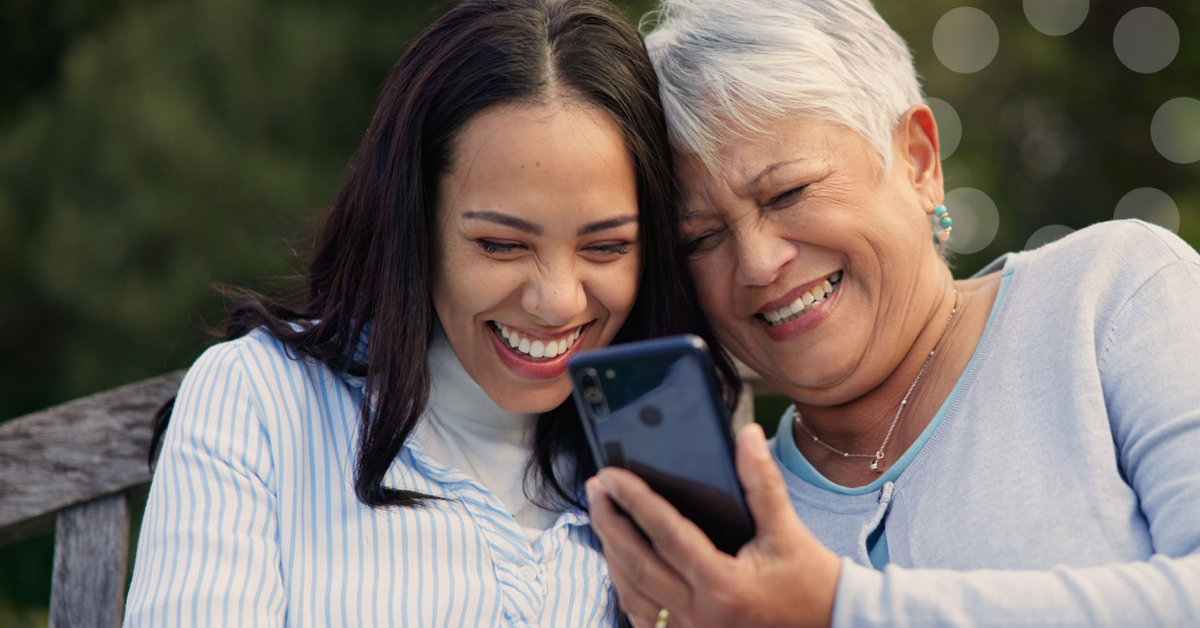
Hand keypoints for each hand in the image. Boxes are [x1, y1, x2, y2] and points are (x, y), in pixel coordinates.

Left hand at [586, 423, 840, 627]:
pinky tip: (618, 561)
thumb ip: (762, 480)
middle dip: (609, 522)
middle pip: (637, 563)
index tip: (611, 475)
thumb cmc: (811, 581)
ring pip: (633, 592)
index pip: (665, 533)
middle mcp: (702, 613)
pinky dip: (626, 586)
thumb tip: (747, 434)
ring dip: (611, 553)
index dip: (635, 500)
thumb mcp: (788, 529)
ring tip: (602, 517)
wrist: (832, 627)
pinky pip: (644, 617)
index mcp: (724, 583)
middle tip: (595, 488)